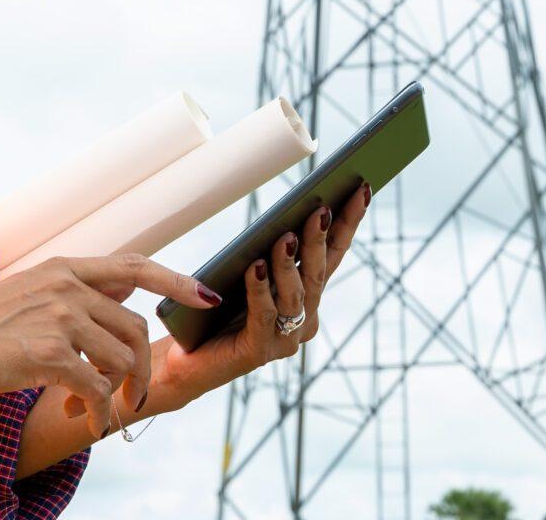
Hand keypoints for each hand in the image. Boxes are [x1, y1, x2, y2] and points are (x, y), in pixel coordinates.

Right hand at [0, 254, 219, 438]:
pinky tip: (89, 421)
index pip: (135, 265)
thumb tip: (121, 295)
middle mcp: (66, 286)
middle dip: (144, 367)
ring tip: (101, 410)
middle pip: (135, 327)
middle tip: (136, 394)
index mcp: (64, 268)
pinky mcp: (48, 354)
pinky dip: (101, 411)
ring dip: (121, 393)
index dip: (176, 280)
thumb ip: (73, 292)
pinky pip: (97, 389)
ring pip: (121, 360)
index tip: (205, 296)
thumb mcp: (28, 292)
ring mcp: (59, 318)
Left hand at [143, 180, 371, 417]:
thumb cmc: (216, 308)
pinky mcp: (257, 352)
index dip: (348, 223)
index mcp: (306, 298)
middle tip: (321, 209)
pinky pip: (263, 315)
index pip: (332, 255)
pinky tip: (255, 266)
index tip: (361, 189)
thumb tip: (284, 218)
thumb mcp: (247, 271)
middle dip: (321, 239)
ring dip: (289, 264)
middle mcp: (302, 321)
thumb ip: (268, 253)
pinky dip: (259, 289)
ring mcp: (282, 340)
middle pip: (318, 274)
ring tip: (284, 236)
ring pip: (295, 295)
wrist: (183, 357)